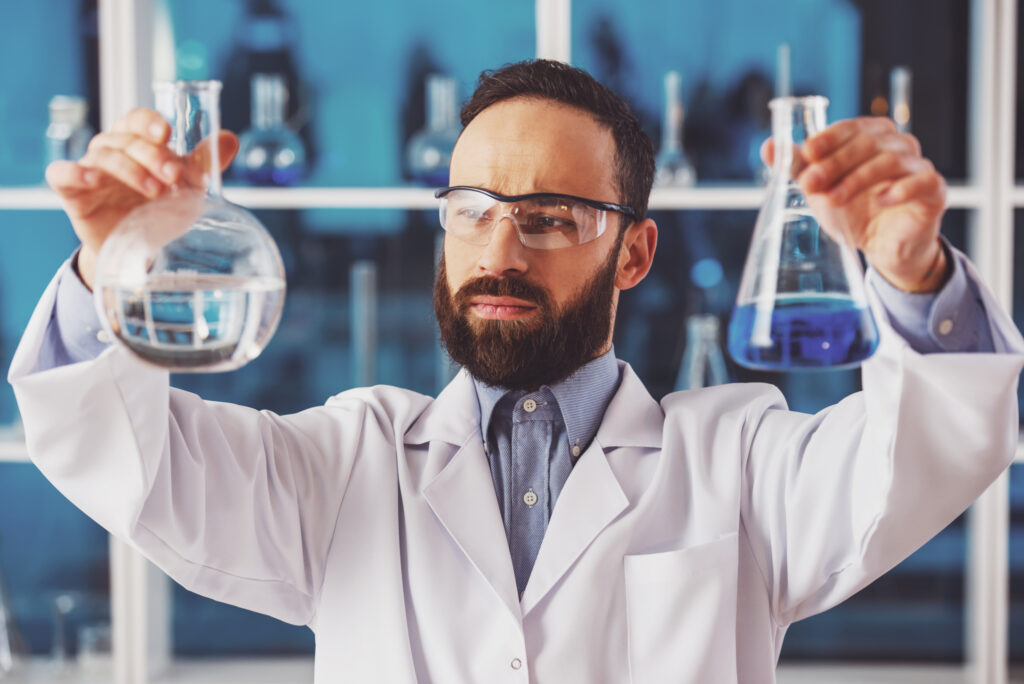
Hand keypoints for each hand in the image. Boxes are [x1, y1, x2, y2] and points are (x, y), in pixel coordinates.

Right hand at [45, 108, 238, 289]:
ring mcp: (89, 171)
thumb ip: (204, 164)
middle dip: (152, 155)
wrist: (138, 250)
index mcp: (135, 144)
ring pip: (103, 155)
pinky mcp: (72, 194)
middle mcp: (110, 152)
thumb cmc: (158, 211)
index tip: (166, 133)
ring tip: (156, 191)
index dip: (149, 123)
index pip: (136, 120)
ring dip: (131, 170)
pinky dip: (74, 173)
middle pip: (124, 139)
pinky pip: (60, 175)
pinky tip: (92, 180)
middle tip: (174, 176)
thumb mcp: (187, 189)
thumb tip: (229, 138)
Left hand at [762, 117, 947, 292]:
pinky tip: (881, 200)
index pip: (852, 126)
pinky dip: (901, 188)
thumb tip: (768, 146)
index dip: (829, 138)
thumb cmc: (853, 209)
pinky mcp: (934, 192)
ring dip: (857, 179)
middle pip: (870, 141)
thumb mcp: (821, 188)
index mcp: (873, 137)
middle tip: (810, 183)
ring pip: (891, 160)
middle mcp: (899, 145)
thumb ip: (798, 167)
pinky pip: (924, 181)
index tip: (807, 152)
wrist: (881, 246)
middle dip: (836, 162)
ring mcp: (919, 167)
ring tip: (833, 199)